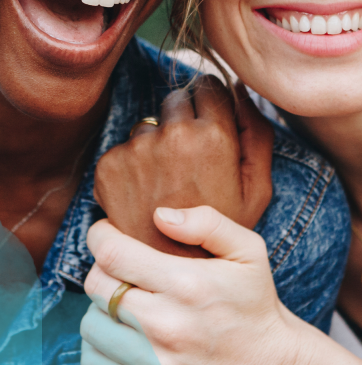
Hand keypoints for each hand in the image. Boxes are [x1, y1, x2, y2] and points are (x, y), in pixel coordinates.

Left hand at [81, 207, 317, 364]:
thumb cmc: (255, 303)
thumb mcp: (248, 250)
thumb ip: (207, 222)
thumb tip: (159, 215)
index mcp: (187, 284)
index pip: (113, 254)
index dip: (100, 236)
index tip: (107, 232)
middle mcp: (166, 325)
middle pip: (96, 286)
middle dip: (101, 266)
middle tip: (118, 263)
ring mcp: (155, 363)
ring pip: (90, 324)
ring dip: (100, 306)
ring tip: (121, 298)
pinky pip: (94, 362)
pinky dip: (97, 344)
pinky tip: (119, 331)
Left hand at [94, 77, 272, 255]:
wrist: (175, 278)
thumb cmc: (222, 235)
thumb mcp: (256, 189)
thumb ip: (256, 133)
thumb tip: (240, 89)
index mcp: (214, 136)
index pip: (208, 85)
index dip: (211, 104)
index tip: (210, 125)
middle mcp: (173, 136)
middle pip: (176, 99)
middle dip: (183, 121)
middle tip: (189, 163)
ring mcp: (137, 150)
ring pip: (147, 126)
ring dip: (155, 144)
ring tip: (166, 186)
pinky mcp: (109, 166)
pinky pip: (122, 149)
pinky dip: (130, 167)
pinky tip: (144, 197)